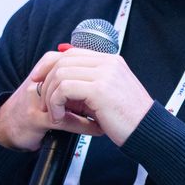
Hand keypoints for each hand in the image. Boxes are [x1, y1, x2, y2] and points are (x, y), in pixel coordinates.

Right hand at [0, 51, 102, 150]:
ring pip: (70, 96)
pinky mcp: (35, 119)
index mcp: (42, 72)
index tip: (109, 78)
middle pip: (70, 75)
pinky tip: (98, 128)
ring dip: (92, 107)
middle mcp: (38, 82)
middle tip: (111, 98)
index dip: (90, 68)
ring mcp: (36, 99)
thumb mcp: (46, 90)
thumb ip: (68, 83)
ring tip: (108, 114)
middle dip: (93, 88)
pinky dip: (84, 125)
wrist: (5, 128)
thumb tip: (98, 82)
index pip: (68, 60)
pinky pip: (64, 120)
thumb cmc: (30, 108)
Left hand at [34, 48, 153, 146]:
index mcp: (110, 61)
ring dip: (49, 96)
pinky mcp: (100, 88)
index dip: (48, 64)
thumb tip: (58, 82)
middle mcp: (107, 62)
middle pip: (62, 60)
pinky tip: (59, 117)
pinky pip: (64, 88)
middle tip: (43, 103)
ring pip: (60, 73)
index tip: (37, 80)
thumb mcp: (105, 96)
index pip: (71, 52)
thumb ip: (86, 85)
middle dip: (45, 82)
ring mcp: (105, 73)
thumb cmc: (127, 119)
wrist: (147, 132)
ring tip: (54, 113)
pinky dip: (55, 103)